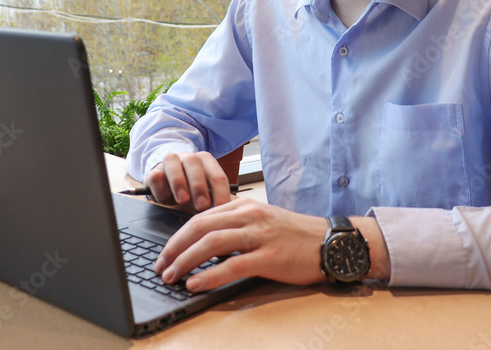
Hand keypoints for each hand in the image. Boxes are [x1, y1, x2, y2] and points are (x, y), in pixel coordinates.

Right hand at [145, 152, 231, 211]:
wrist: (167, 185)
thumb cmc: (190, 192)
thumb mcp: (204, 197)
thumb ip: (212, 201)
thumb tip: (221, 215)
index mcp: (205, 161)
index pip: (217, 174)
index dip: (220, 192)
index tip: (221, 209)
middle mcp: (188, 158)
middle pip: (194, 162)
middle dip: (199, 185)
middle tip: (202, 205)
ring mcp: (169, 162)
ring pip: (173, 162)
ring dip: (178, 182)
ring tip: (183, 200)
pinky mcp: (153, 171)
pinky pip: (155, 176)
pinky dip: (160, 188)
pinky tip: (165, 200)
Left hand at [154, 197, 327, 291]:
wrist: (329, 242)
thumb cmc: (295, 235)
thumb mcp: (262, 220)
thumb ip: (234, 225)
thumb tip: (203, 242)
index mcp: (244, 206)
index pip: (201, 217)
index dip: (178, 236)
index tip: (165, 253)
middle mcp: (249, 216)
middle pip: (200, 227)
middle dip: (175, 248)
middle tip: (161, 266)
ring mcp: (260, 235)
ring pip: (211, 243)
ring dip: (186, 261)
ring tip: (172, 276)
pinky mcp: (270, 257)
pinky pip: (232, 265)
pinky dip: (209, 275)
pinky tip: (195, 284)